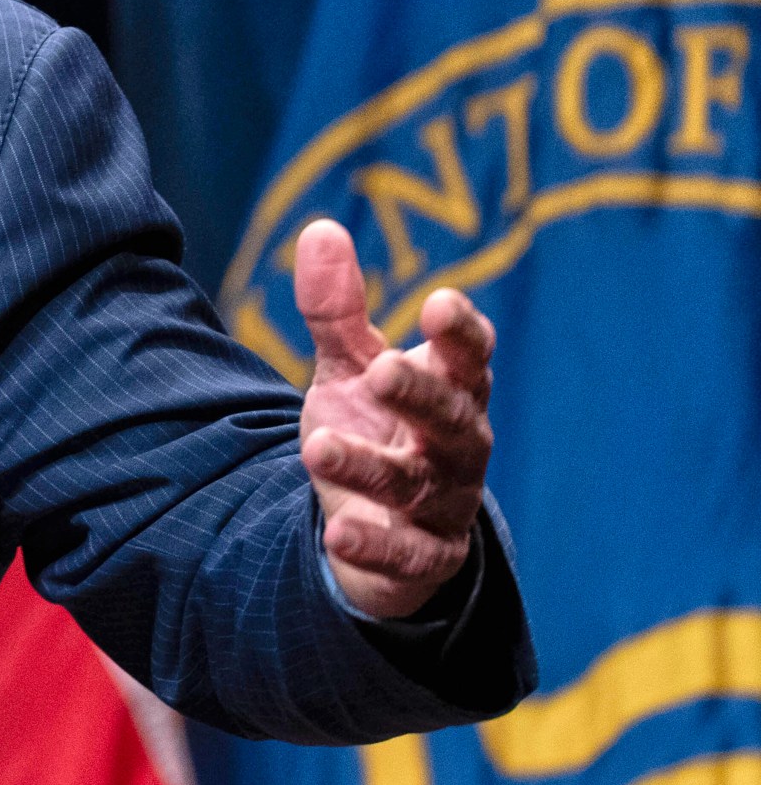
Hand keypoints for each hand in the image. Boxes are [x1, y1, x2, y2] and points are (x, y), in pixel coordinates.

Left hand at [294, 219, 495, 618]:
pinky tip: (338, 532)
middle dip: (421, 394)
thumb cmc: (378, 424)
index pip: (469, 358)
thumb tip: (320, 228)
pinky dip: (374, 545)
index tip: (442, 304)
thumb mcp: (351, 366)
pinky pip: (406, 555)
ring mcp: (444, 502)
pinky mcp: (423, 556)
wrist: (382, 520)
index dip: (462, 333)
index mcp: (451, 389)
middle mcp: (458, 445)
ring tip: (315, 447)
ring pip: (417, 485)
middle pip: (451, 419)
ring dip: (370, 468)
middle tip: (382, 370)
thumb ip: (336, 309)